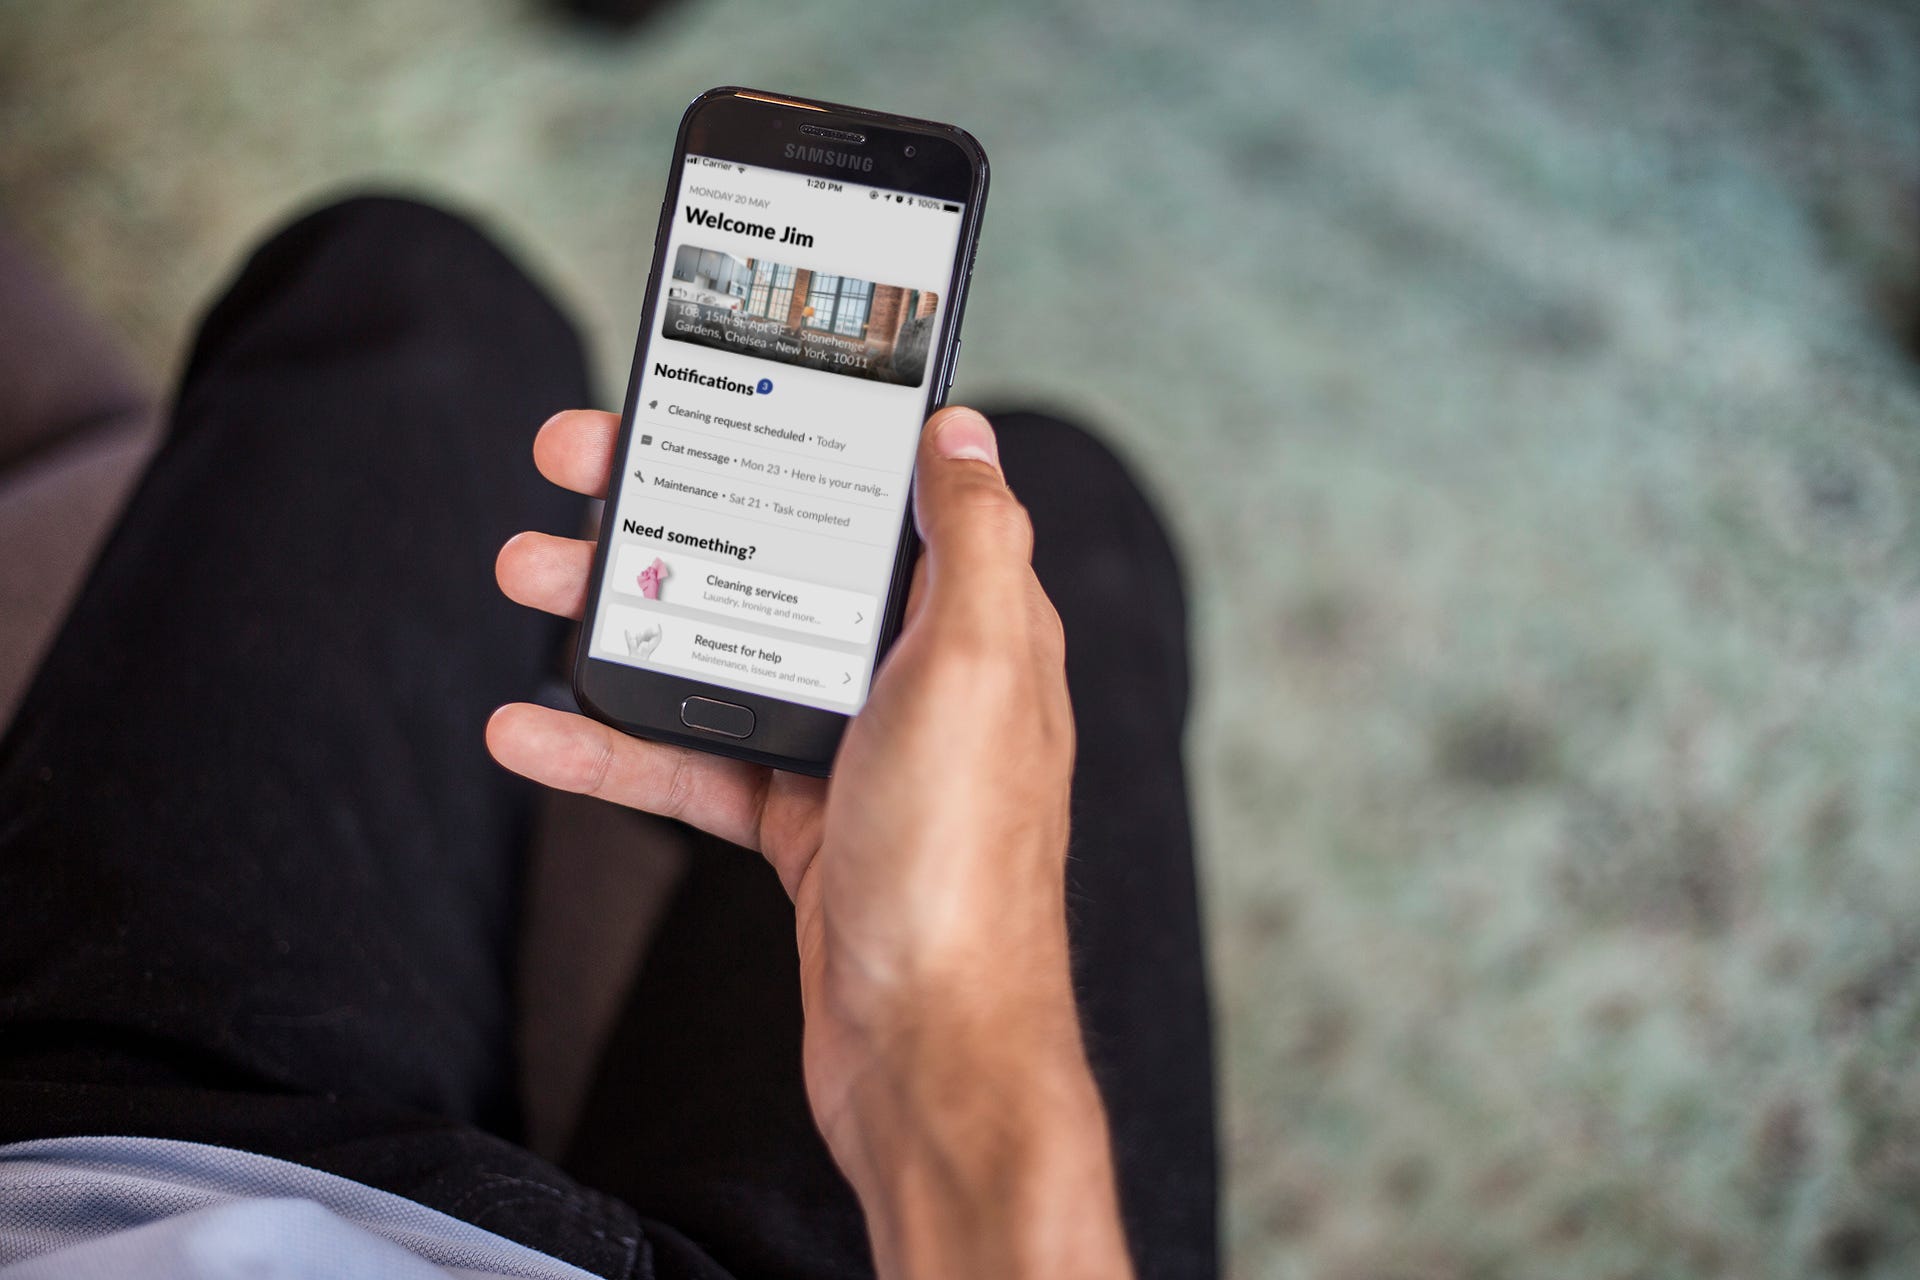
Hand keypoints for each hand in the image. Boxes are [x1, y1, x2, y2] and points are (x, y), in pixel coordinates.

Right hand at [488, 406, 1130, 1278]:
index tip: (703, 387)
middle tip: (568, 464)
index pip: (871, 493)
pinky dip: (612, 744)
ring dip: (617, 614)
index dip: (789, 430)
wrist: (926, 1047)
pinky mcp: (798, 823)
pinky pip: (692, 762)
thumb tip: (961, 429)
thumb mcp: (978, 667)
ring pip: (719, 652)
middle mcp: (914, 675)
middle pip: (777, 559)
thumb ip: (972, 540)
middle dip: (668, 507)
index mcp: (970, 620)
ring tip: (521, 571)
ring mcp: (852, 750)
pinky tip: (529, 728)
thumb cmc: (961, 858)